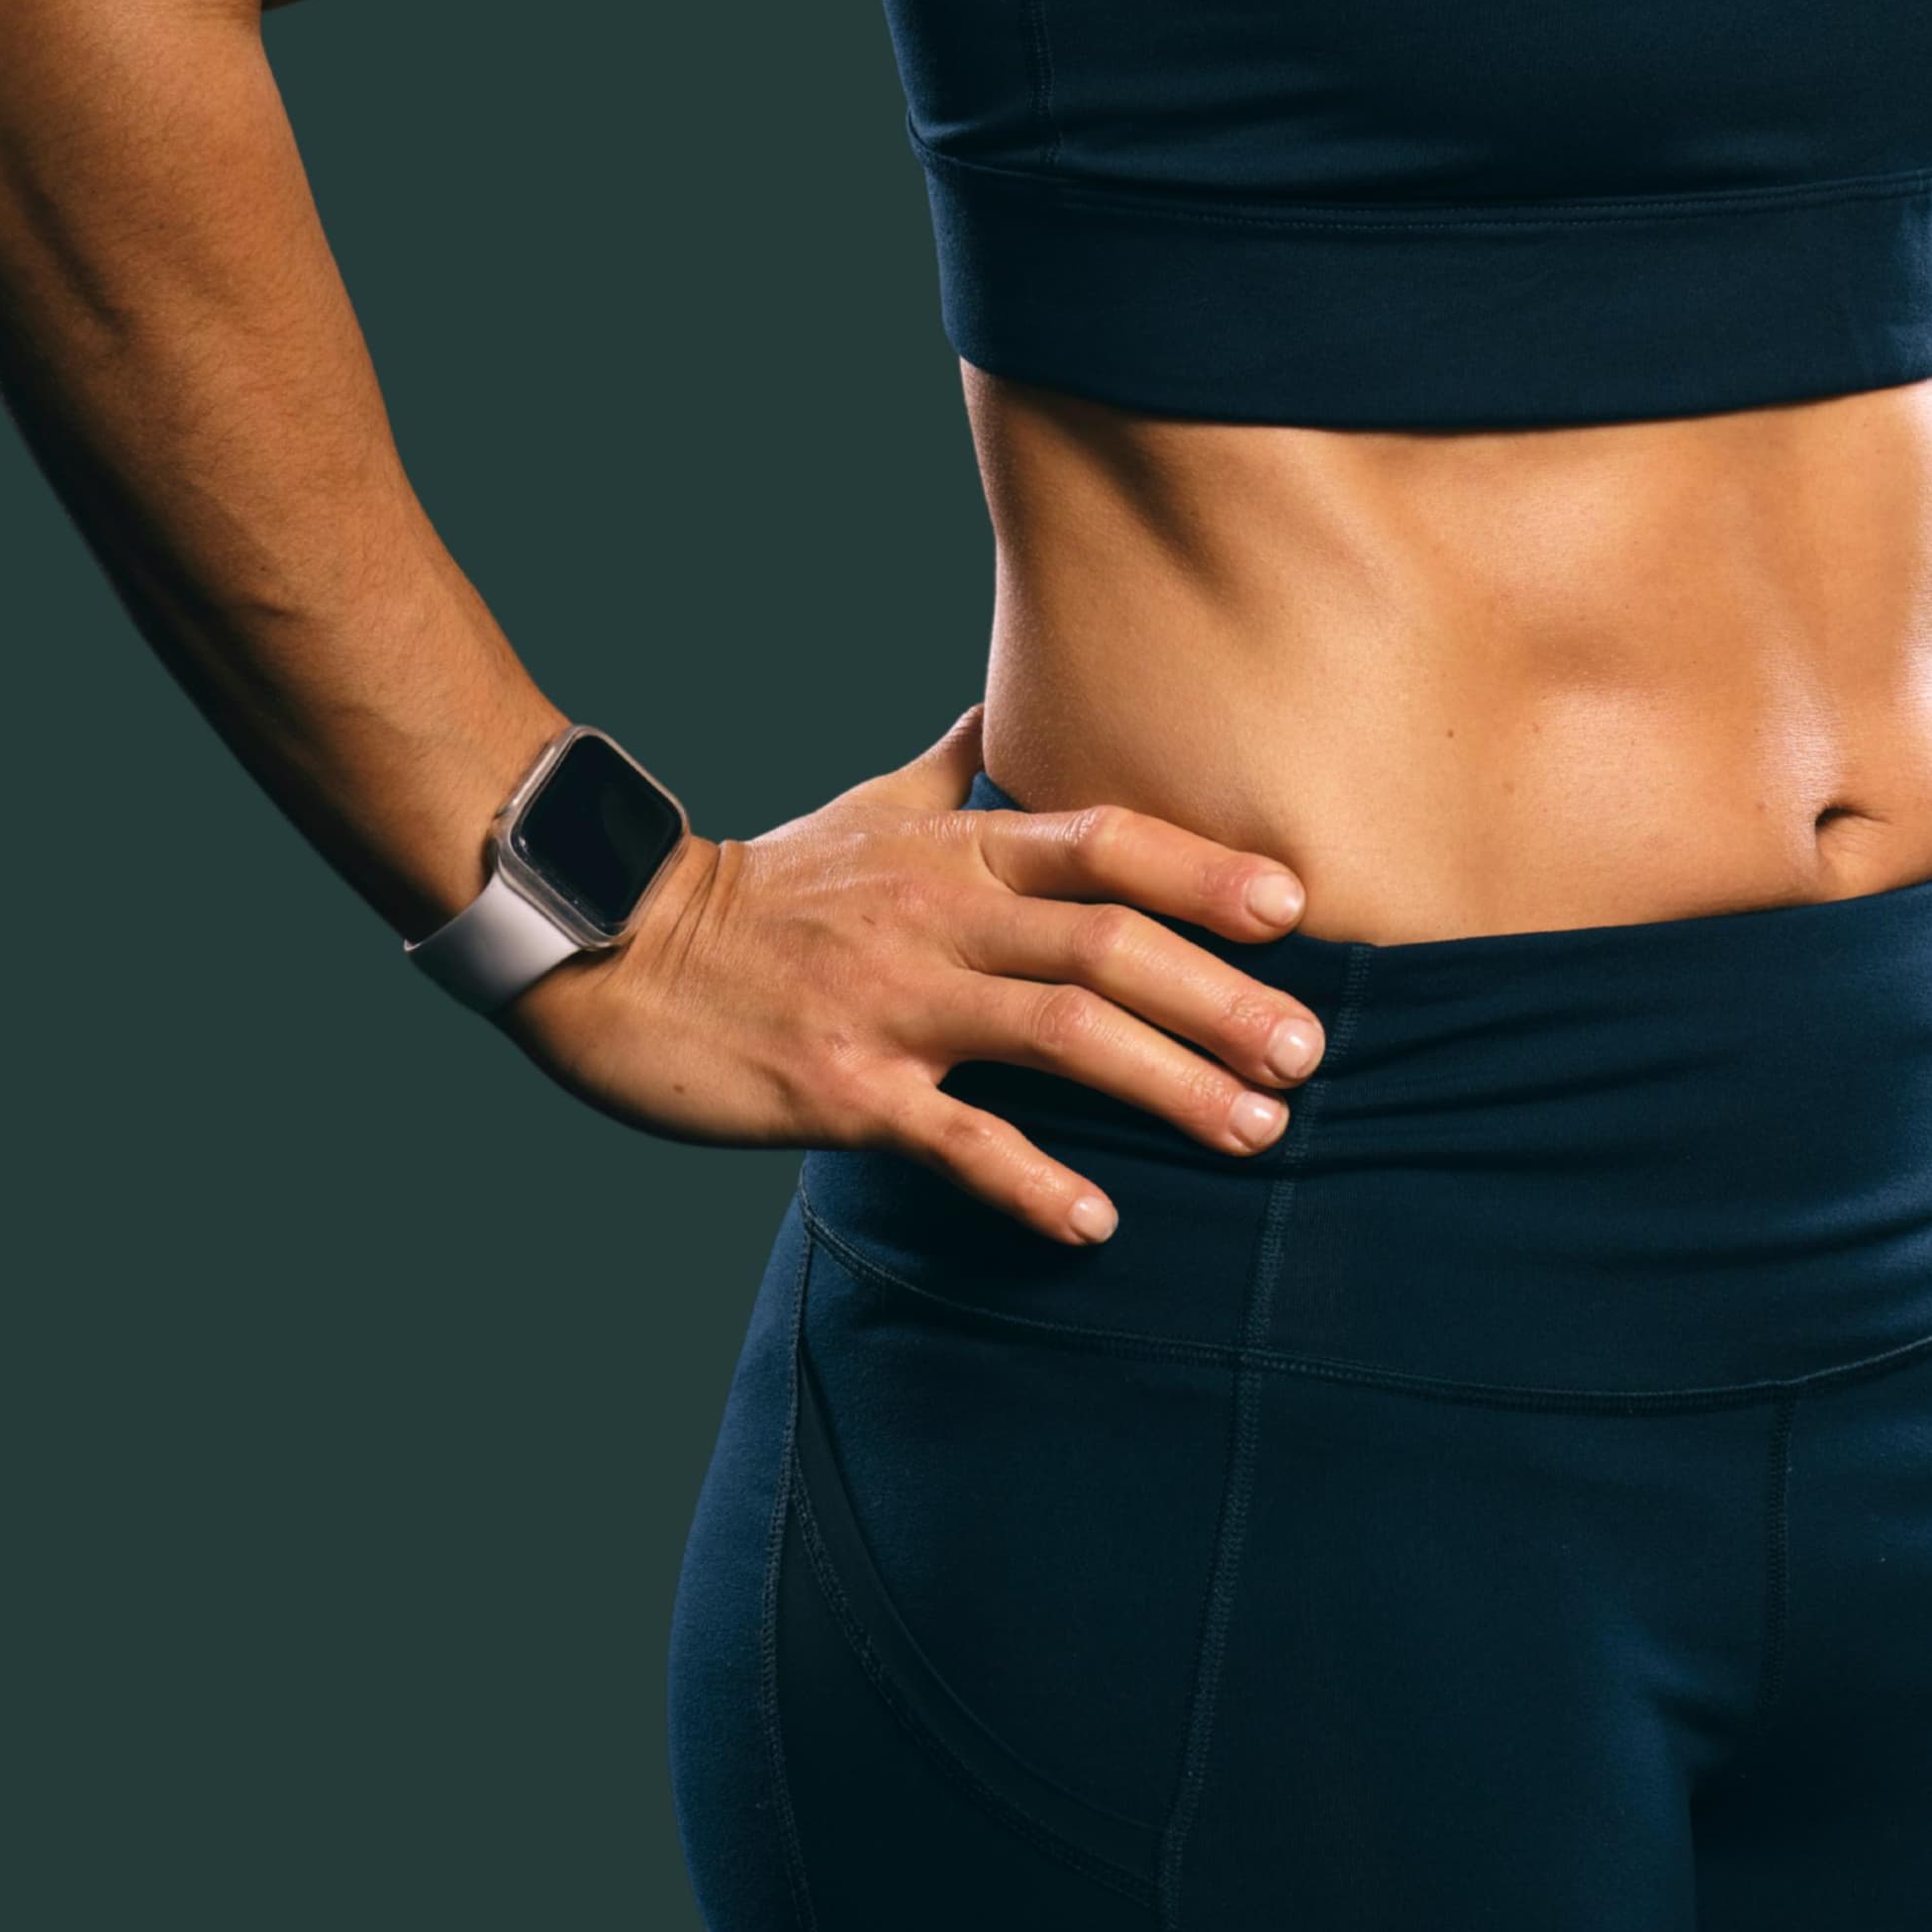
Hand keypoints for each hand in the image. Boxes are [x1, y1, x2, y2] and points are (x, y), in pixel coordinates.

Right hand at [507, 708, 1321, 1247]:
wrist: (618, 953)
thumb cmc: (765, 885)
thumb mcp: (871, 808)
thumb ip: (959, 772)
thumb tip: (1010, 710)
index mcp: (959, 851)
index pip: (1105, 842)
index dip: (1204, 868)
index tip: (1298, 906)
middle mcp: (940, 916)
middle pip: (1107, 943)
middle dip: (1221, 996)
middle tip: (1313, 1050)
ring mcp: (893, 1003)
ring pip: (1057, 1033)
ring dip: (1167, 1083)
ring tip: (1255, 1128)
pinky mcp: (839, 1088)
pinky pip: (952, 1136)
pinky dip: (1029, 1179)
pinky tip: (1097, 1220)